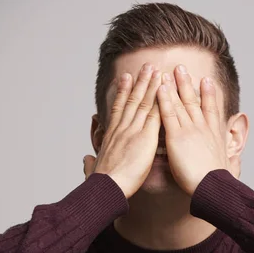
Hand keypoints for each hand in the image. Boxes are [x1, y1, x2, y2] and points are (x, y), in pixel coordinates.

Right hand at [83, 63, 161, 197]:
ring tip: (155, 69)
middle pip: (132, 99)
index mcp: (111, 135)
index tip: (125, 78)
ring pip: (143, 102)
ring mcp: (134, 130)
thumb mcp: (94, 169)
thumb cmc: (101, 183)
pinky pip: (155, 115)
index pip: (118, 108)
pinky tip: (166, 90)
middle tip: (146, 66)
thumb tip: (87, 161)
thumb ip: (91, 163)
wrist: (107, 187)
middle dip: (139, 81)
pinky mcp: (146, 137)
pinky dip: (160, 101)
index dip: (122, 92)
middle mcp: (122, 128)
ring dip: (150, 85)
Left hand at [156, 65, 237, 196]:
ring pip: (181, 103)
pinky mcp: (176, 136)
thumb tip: (233, 162)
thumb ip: (229, 160)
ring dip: (174, 86)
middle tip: (183, 68)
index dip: (209, 94)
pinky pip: (169, 114)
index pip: (211, 109)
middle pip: (194, 101)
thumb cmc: (218, 182)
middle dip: (188, 83)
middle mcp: (202, 128)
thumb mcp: (228, 166)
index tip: (207, 81)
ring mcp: (189, 130)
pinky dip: (164, 100)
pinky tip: (160, 88)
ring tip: (169, 71)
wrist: (212, 186)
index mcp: (214, 134)